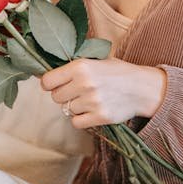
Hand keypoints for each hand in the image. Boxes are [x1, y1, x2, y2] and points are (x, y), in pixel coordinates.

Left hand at [40, 57, 166, 126]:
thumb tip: (41, 75)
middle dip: (64, 95)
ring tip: (90, 99)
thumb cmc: (115, 72)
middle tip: (77, 91)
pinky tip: (92, 110)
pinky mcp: (100, 117)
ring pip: (67, 110)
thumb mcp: (94, 60)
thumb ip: (71, 66)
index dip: (49, 83)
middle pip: (56, 97)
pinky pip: (77, 123)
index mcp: (80, 66)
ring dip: (75, 106)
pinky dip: (82, 119)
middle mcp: (84, 83)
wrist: (141, 88)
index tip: (55, 84)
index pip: (47, 81)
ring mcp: (93, 102)